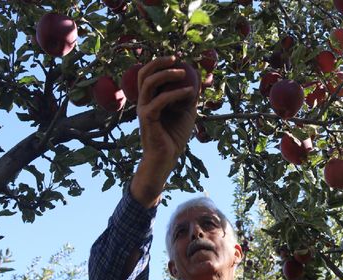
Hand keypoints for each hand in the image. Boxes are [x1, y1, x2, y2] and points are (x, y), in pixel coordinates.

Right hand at [131, 56, 198, 206]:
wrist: (166, 158)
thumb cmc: (175, 136)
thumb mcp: (187, 112)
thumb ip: (190, 96)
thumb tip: (199, 78)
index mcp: (149, 98)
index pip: (149, 74)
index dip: (160, 63)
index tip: (177, 58)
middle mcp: (143, 101)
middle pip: (143, 73)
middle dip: (158, 62)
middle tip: (175, 58)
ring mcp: (143, 109)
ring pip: (149, 83)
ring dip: (166, 74)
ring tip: (183, 72)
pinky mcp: (147, 118)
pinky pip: (160, 100)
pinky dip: (176, 93)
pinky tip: (190, 92)